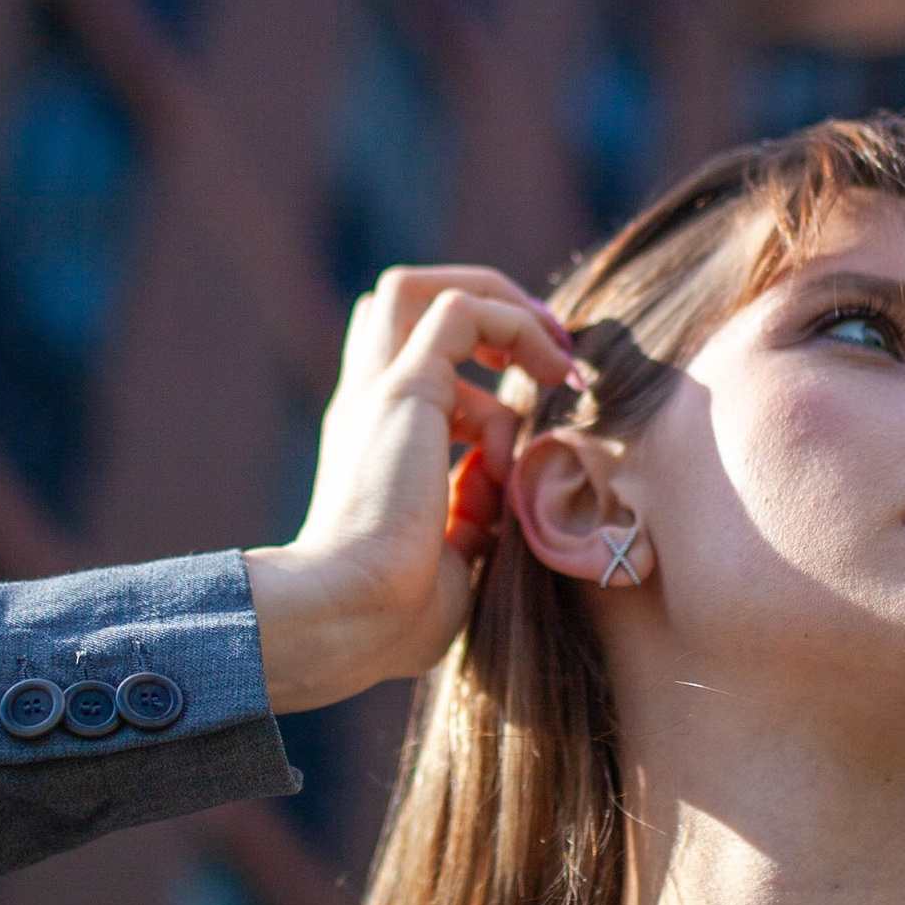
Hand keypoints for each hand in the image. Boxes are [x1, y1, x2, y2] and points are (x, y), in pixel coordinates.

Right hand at [245, 266, 585, 715]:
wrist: (350, 617)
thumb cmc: (395, 614)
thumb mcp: (450, 553)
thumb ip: (471, 512)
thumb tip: (500, 490)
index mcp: (372, 442)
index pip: (409, 360)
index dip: (477, 363)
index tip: (536, 401)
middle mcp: (368, 406)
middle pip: (399, 302)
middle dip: (482, 307)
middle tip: (545, 358)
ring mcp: (380, 391)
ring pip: (418, 287)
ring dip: (498, 302)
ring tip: (554, 357)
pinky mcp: (407, 389)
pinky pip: (464, 311)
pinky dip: (516, 327)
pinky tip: (551, 372)